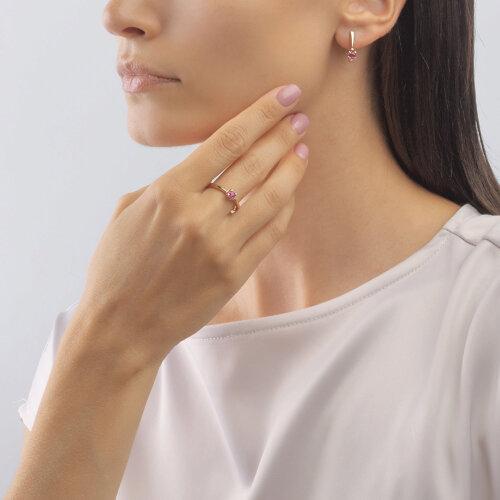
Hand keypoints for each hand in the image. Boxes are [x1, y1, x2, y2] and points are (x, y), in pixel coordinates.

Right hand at [76, 84, 309, 367]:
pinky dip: (284, 210)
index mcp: (168, 193)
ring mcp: (220, 247)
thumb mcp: (128, 212)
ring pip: (270, 198)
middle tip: (301, 118)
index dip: (261, 114)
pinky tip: (290, 194)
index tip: (284, 95)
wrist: (122, 328)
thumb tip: (199, 171)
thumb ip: (165, 186)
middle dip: (282, 135)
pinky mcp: (234, 274)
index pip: (227, 141)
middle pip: (254, 164)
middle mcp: (198, 216)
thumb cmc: (116, 269)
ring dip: (291, 170)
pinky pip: (270, 234)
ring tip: (302, 151)